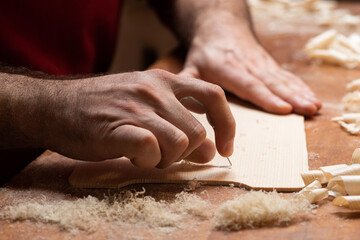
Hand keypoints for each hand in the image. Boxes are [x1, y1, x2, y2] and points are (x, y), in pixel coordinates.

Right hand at [34, 70, 234, 167]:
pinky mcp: (117, 128)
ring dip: (165, 159)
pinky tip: (132, 155)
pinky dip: (147, 160)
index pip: (213, 96)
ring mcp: (136, 108)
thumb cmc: (104, 107)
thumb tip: (211, 150)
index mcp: (164, 80)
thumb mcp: (145, 101)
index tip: (224, 147)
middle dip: (186, 153)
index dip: (226, 125)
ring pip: (180, 144)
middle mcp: (154, 90)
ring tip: (145, 154)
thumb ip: (179, 120)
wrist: (55, 106)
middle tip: (163, 154)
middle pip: (197, 133)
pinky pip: (151, 150)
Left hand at [180, 27, 321, 115]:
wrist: (219, 26)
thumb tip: (183, 107)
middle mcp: (248, 66)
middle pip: (272, 83)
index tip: (283, 108)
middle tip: (307, 109)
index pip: (249, 85)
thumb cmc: (205, 52)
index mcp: (228, 69)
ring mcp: (260, 64)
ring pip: (282, 79)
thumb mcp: (191, 66)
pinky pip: (286, 76)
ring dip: (300, 92)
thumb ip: (188, 85)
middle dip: (291, 97)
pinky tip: (311, 96)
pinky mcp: (268, 65)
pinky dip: (300, 86)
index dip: (266, 97)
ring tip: (314, 105)